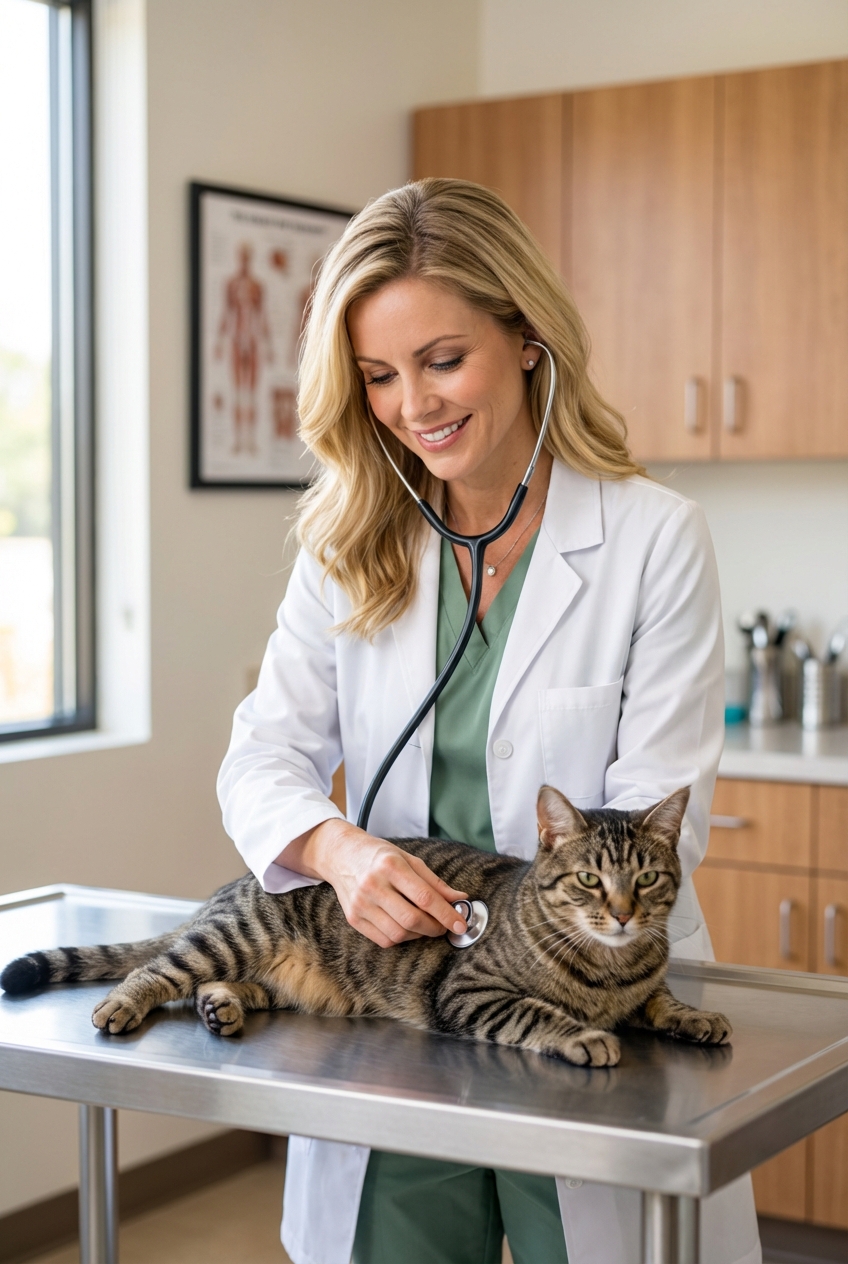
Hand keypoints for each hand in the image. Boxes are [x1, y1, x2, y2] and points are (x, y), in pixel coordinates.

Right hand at [278, 819, 468, 948]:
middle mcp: (373, 885)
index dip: (446, 914)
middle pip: (412, 919)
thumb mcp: (409, 859)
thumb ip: (435, 882)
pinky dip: (401, 938)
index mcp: (391, 866)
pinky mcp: (353, 918)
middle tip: (444, 927)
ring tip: (424, 925)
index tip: (460, 923)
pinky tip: (405, 927)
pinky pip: (384, 940)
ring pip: (398, 934)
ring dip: (419, 935)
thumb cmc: (380, 856)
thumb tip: (460, 899)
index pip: (425, 897)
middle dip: (434, 928)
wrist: (342, 855)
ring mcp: (360, 904)